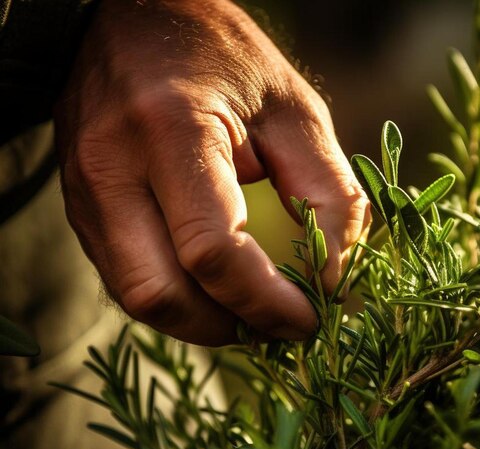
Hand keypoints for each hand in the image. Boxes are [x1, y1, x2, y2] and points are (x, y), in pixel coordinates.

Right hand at [54, 0, 369, 344]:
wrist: (127, 22)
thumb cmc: (220, 57)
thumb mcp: (293, 109)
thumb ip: (328, 191)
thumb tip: (336, 275)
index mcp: (171, 130)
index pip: (213, 251)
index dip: (267, 302)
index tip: (309, 318)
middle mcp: (112, 170)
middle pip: (163, 294)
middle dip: (229, 327)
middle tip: (278, 325)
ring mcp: (86, 195)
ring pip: (140, 300)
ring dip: (203, 323)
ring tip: (251, 313)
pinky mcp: (83, 212)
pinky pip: (128, 283)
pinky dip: (180, 302)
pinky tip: (216, 293)